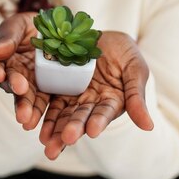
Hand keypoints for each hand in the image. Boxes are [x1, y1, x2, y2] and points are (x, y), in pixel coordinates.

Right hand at [0, 12, 50, 129]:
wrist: (57, 30)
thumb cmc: (31, 25)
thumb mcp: (19, 24)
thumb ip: (7, 37)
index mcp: (1, 58)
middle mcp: (12, 74)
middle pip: (9, 84)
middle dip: (14, 89)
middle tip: (19, 90)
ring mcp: (29, 84)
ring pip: (25, 97)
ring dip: (25, 107)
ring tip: (27, 119)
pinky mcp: (45, 91)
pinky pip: (42, 102)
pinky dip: (40, 112)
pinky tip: (38, 121)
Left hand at [39, 31, 153, 159]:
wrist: (100, 35)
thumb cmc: (124, 52)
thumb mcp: (135, 69)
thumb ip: (137, 96)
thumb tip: (148, 126)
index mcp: (112, 102)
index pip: (105, 113)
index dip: (99, 121)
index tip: (93, 131)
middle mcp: (91, 103)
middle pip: (81, 118)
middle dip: (72, 130)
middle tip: (64, 141)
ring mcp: (73, 96)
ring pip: (62, 114)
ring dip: (54, 129)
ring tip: (45, 143)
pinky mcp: (57, 87)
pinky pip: (48, 100)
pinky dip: (40, 112)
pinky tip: (31, 123)